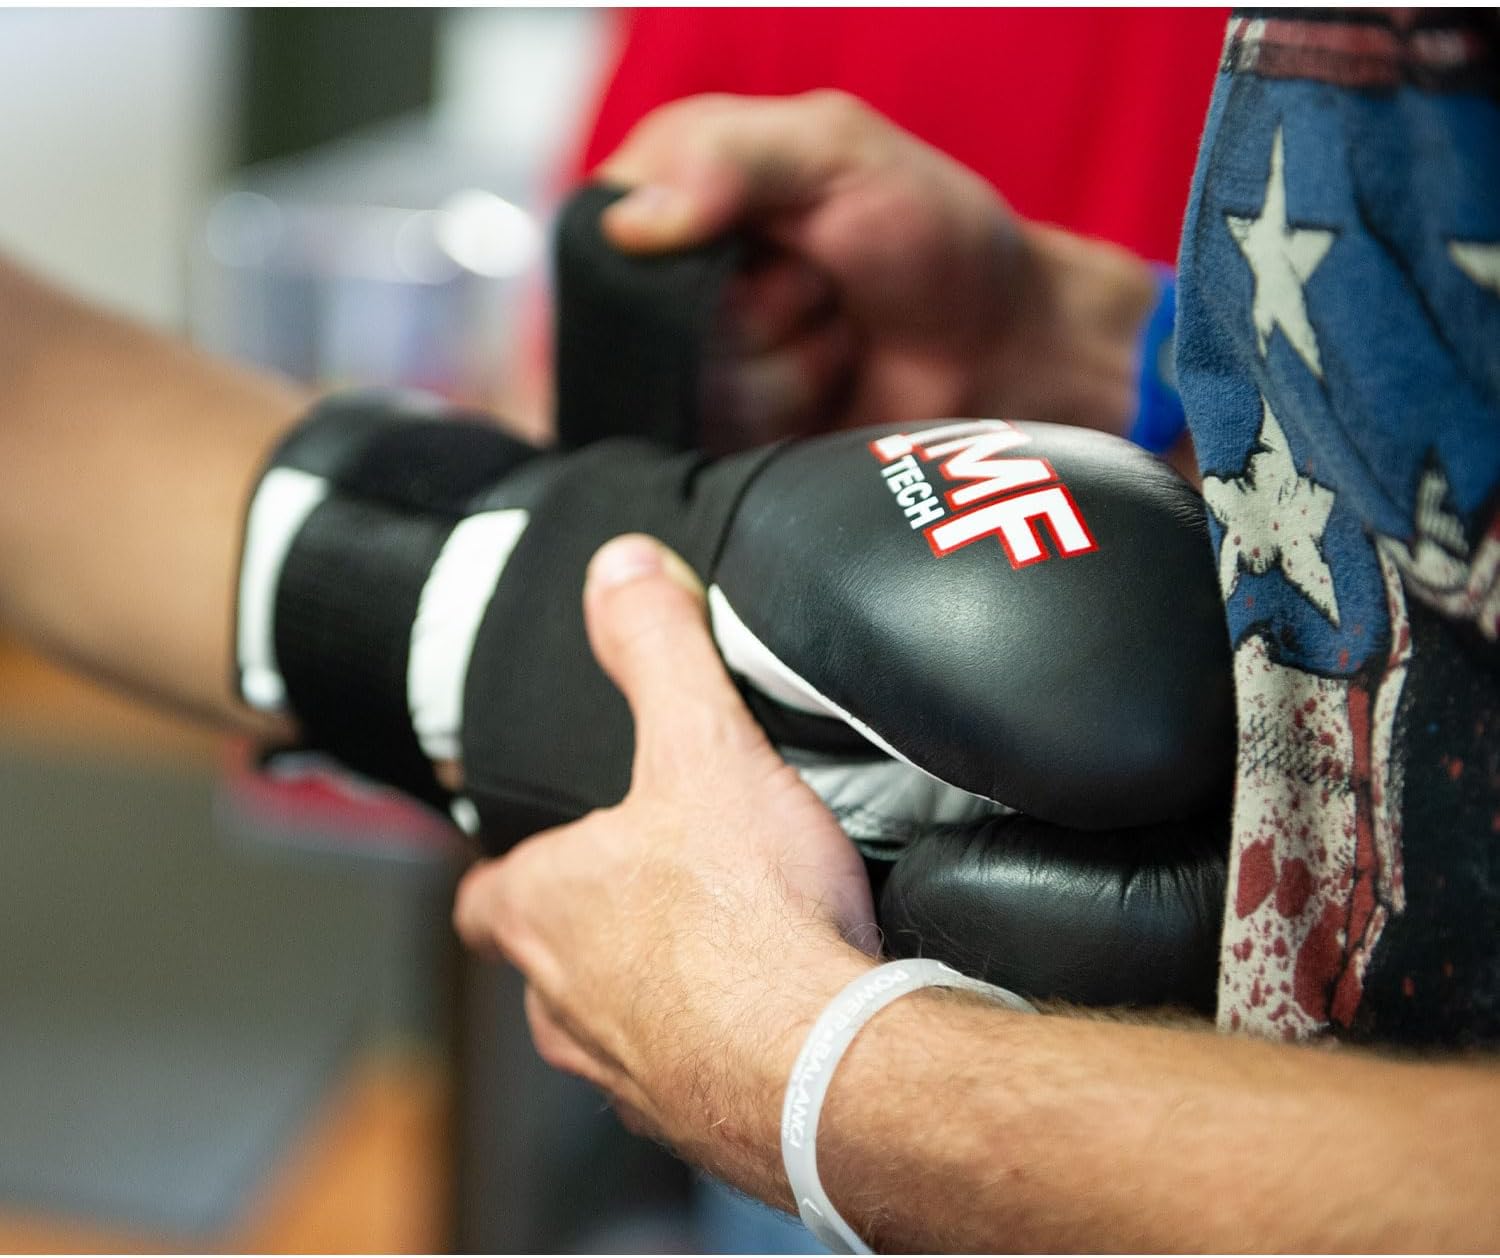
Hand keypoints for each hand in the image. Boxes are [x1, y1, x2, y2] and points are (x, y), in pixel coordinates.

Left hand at [453, 534, 876, 1164]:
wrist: (824, 1066)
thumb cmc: (746, 918)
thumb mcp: (701, 746)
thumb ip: (657, 650)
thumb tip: (621, 569)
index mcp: (544, 910)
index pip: (483, 896)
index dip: (508, 870)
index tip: (539, 853)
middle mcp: (564, 1003)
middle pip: (549, 958)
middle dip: (594, 924)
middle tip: (658, 883)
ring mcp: (624, 1073)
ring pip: (613, 1023)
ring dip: (654, 988)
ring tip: (724, 946)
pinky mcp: (695, 1121)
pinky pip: (687, 1075)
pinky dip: (716, 1043)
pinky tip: (772, 1011)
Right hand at [597, 91, 1155, 443]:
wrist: (1001, 352)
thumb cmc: (930, 238)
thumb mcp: (837, 150)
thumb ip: (730, 157)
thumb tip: (627, 223)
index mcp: (674, 191)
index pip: (603, 230)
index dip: (690, 244)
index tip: (778, 235)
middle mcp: (667, 285)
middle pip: (642, 324)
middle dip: (758, 309)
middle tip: (822, 285)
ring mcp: (689, 370)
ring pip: (686, 388)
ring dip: (786, 365)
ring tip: (837, 337)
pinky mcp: (717, 440)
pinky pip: (712, 444)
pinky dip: (788, 416)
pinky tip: (830, 391)